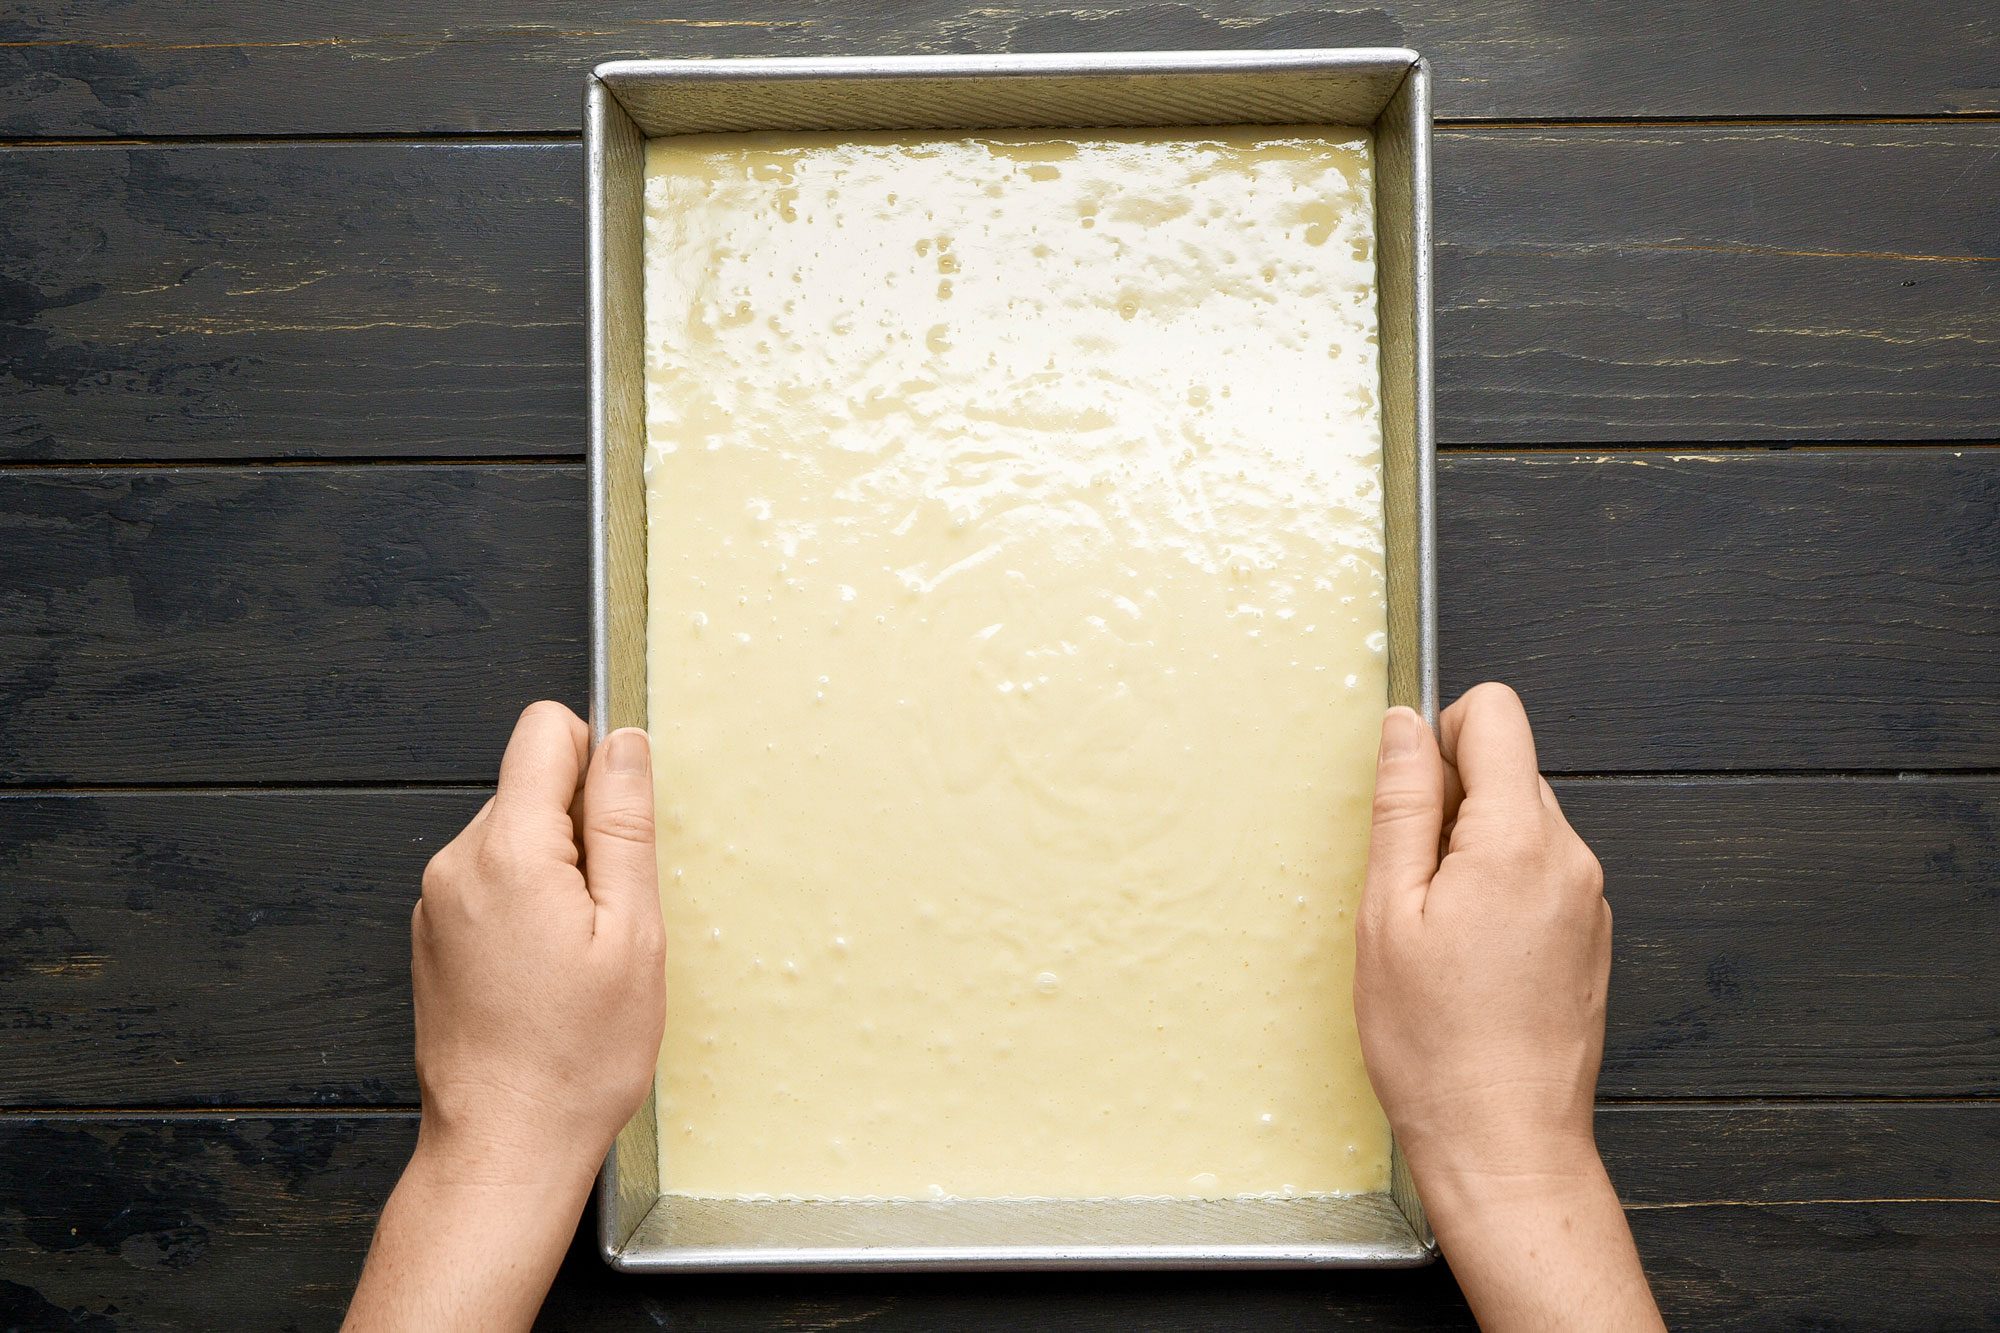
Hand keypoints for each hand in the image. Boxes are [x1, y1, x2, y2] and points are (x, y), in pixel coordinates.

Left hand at [346, 702, 663, 1332]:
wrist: (504, 1146)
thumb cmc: (577, 1056)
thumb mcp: (632, 931)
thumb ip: (623, 824)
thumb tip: (624, 744)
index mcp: (509, 851)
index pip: (544, 731)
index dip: (597, 758)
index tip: (621, 826)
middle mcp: (456, 864)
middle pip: (531, 785)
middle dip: (581, 828)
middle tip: (609, 916)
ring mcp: (436, 901)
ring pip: (514, 835)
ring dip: (557, 871)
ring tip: (580, 953)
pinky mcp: (433, 935)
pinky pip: (492, 881)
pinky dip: (529, 905)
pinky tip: (549, 971)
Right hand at [1356, 682, 1607, 1187]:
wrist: (1503, 1142)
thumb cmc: (1435, 1045)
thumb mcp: (1388, 912)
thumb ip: (1401, 805)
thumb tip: (1403, 727)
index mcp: (1517, 841)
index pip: (1495, 714)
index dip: (1440, 732)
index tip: (1408, 792)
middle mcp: (1570, 858)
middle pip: (1508, 768)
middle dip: (1450, 802)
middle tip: (1409, 886)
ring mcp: (1588, 898)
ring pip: (1521, 822)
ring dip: (1471, 850)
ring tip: (1435, 931)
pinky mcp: (1590, 934)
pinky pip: (1538, 872)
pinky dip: (1496, 889)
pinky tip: (1467, 956)